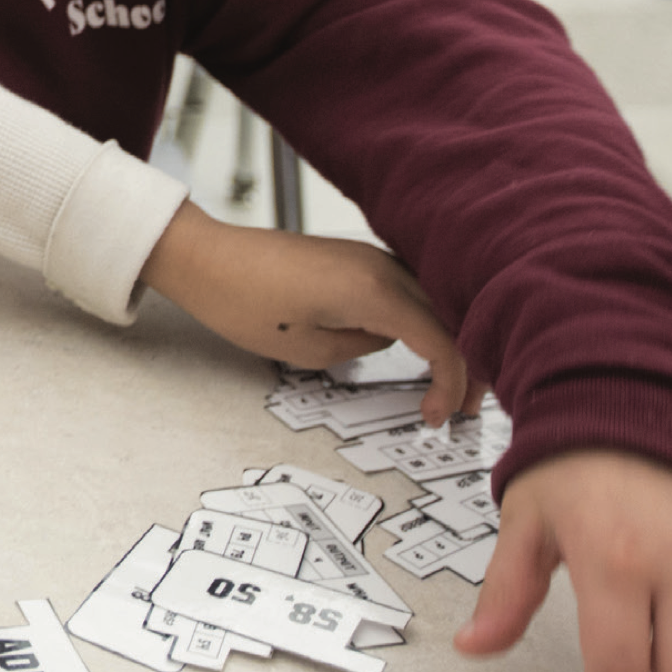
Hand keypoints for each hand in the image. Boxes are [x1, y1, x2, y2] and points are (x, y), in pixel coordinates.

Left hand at [138, 203, 475, 424]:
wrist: (206, 258)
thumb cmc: (243, 303)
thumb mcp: (308, 349)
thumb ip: (362, 347)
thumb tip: (388, 340)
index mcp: (373, 290)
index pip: (441, 341)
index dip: (450, 383)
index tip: (438, 417)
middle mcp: (380, 265)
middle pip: (449, 316)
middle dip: (464, 363)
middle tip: (462, 406)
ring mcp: (369, 254)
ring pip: (433, 298)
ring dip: (446, 336)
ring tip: (447, 380)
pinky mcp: (356, 255)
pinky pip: (407, 286)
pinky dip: (422, 316)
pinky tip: (419, 342)